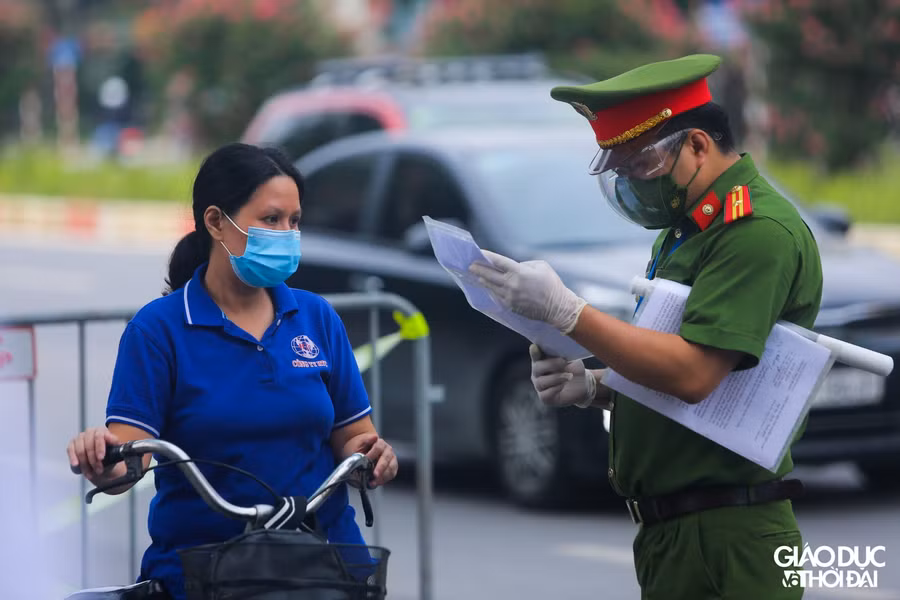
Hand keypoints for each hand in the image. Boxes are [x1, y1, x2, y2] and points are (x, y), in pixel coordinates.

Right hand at [66, 426, 122, 483]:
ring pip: (80, 450)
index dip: (100, 447)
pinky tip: (76, 465)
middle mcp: (90, 432)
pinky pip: (71, 450)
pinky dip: (73, 458)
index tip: (101, 458)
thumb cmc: (109, 456)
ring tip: (91, 474)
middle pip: (89, 445)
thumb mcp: (116, 452)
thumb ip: (116, 447)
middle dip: (93, 460)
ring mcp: (80, 437)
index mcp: (102, 431)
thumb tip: (118, 445)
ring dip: (85, 464)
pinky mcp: (72, 444)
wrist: (102, 464)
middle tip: (98, 470)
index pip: (100, 436)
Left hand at [342, 433, 397, 487]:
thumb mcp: (358, 442)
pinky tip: (376, 483)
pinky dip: (384, 480)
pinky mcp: (392, 467)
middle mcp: (388, 450)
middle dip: (380, 468)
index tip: (366, 460)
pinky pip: (391, 474)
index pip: (378, 448)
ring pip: (391, 468)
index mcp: (380, 443)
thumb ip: (365, 440)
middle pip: (386, 459)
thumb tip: (374, 437)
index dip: (372, 454)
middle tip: (374, 475)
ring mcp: (391, 459)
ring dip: (383, 477)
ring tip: (373, 483)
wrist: (362, 450)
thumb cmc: (359, 447)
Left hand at [469, 251, 586, 333]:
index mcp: (520, 272)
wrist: (557, 308)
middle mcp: (512, 284)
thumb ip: (524, 265)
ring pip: (491, 287)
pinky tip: (489, 287)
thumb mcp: (541, 266)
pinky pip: (498, 296)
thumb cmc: (552, 284)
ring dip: (483, 280)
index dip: (487, 256)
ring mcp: (510, 297)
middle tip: (471, 265)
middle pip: (489, 275)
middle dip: (479, 269)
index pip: (498, 262)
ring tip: (477, 276)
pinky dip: (492, 290)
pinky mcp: (511, 306)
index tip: (479, 252)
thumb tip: (513, 268)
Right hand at [530, 344, 596, 407]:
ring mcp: (539, 385)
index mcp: (541, 359)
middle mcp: (537, 372)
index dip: (534, 352)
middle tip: (563, 362)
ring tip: (569, 376)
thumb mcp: (571, 358)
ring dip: (557, 378)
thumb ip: (562, 352)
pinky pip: (546, 393)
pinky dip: (557, 388)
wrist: (582, 384)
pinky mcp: (544, 397)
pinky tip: (564, 385)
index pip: (534, 354)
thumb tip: (559, 344)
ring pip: (541, 382)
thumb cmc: (573, 368)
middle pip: (537, 368)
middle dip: (551, 364)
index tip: (535, 347)